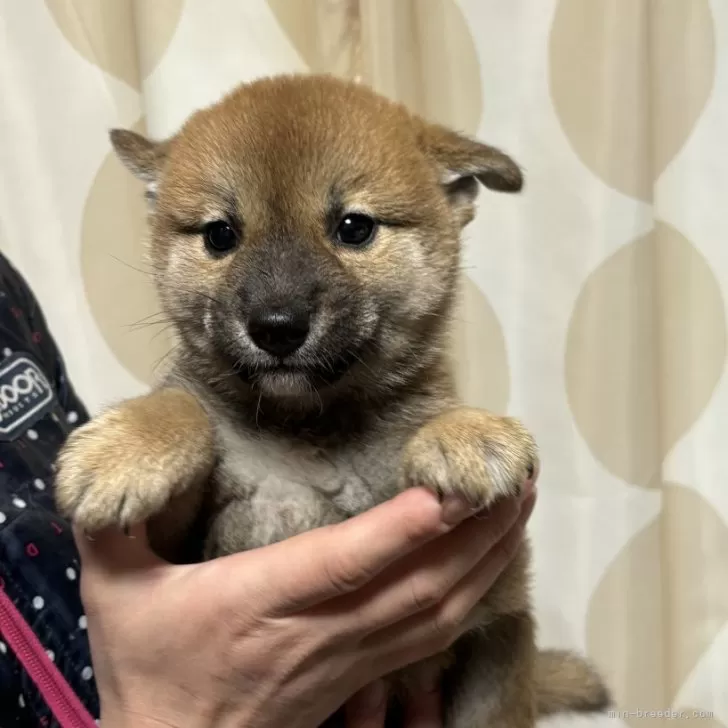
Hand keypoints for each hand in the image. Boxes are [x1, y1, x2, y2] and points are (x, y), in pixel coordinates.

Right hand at [76, 481, 535, 727]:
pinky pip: (431, 637)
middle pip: (413, 587)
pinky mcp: (360, 675)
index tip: (449, 486)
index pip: (341, 563)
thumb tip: (119, 469)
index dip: (400, 528)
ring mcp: (346, 660)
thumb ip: (114, 523)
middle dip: (475, 533)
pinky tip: (491, 562)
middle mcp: (314, 633)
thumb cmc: (146, 665)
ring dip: (486, 561)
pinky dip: (471, 595)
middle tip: (517, 478)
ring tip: (521, 508)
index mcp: (255, 604)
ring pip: (435, 614)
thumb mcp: (113, 587)